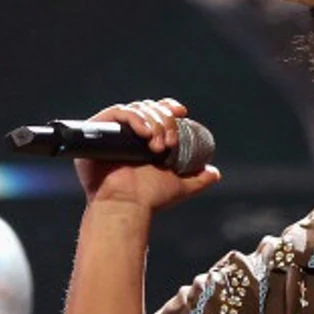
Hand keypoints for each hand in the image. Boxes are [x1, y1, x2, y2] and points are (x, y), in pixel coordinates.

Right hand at [74, 98, 220, 212]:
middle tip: (170, 143)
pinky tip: (146, 133)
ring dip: (154, 122)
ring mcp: (112, 132)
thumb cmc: (149, 199)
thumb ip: (197, 180)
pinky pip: (117, 112)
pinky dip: (135, 119)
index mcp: (143, 141)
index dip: (169, 108)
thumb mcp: (179, 187)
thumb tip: (215, 173)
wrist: (129, 205)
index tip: (183, 113)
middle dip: (165, 121)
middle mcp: (127, 134)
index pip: (155, 113)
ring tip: (159, 147)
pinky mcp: (98, 131)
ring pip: (136, 108)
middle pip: (149, 108)